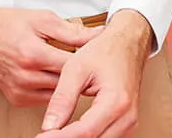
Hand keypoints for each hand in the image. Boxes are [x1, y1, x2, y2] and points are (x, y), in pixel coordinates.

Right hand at [0, 0, 103, 106]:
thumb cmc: (7, 23)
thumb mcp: (42, 19)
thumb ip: (72, 31)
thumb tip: (97, 35)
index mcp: (33, 53)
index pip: (72, 65)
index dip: (90, 61)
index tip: (103, 58)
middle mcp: (26, 76)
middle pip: (67, 84)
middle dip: (82, 76)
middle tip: (98, 69)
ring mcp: (20, 91)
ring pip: (57, 95)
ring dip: (69, 86)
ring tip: (82, 75)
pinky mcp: (17, 99)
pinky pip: (44, 99)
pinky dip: (54, 90)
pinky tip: (60, 79)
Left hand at [36, 10, 152, 137]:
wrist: (127, 43)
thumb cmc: (105, 50)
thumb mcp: (76, 68)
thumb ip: (62, 98)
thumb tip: (48, 126)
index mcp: (115, 101)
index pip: (85, 132)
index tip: (42, 136)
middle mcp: (127, 117)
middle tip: (45, 135)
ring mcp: (129, 122)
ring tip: (56, 134)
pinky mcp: (126, 124)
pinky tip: (72, 134)